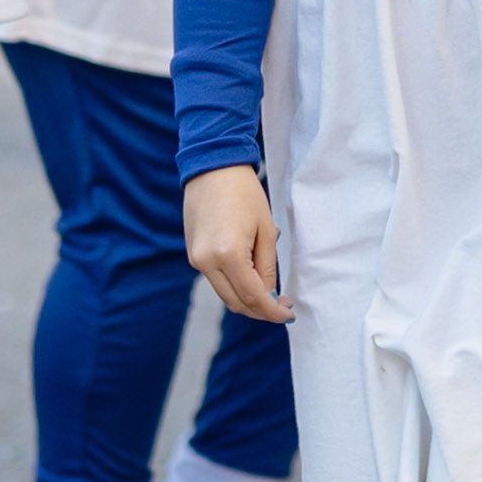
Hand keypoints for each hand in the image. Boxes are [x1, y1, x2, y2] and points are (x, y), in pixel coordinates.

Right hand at [184, 164, 286, 323]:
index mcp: (228, 254)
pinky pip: (216, 280)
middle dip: (260, 310)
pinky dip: (234, 286)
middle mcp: (206, 262)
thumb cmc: (244, 193)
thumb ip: (267, 267)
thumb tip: (268, 294)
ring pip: (224, 294)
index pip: (252, 296)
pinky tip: (252, 278)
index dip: (272, 311)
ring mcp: (196, 259)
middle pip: (235, 302)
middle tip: (282, 306)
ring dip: (247, 300)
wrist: (212, 168)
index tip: (288, 313)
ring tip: (270, 294)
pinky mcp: (192, 254)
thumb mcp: (265, 230)